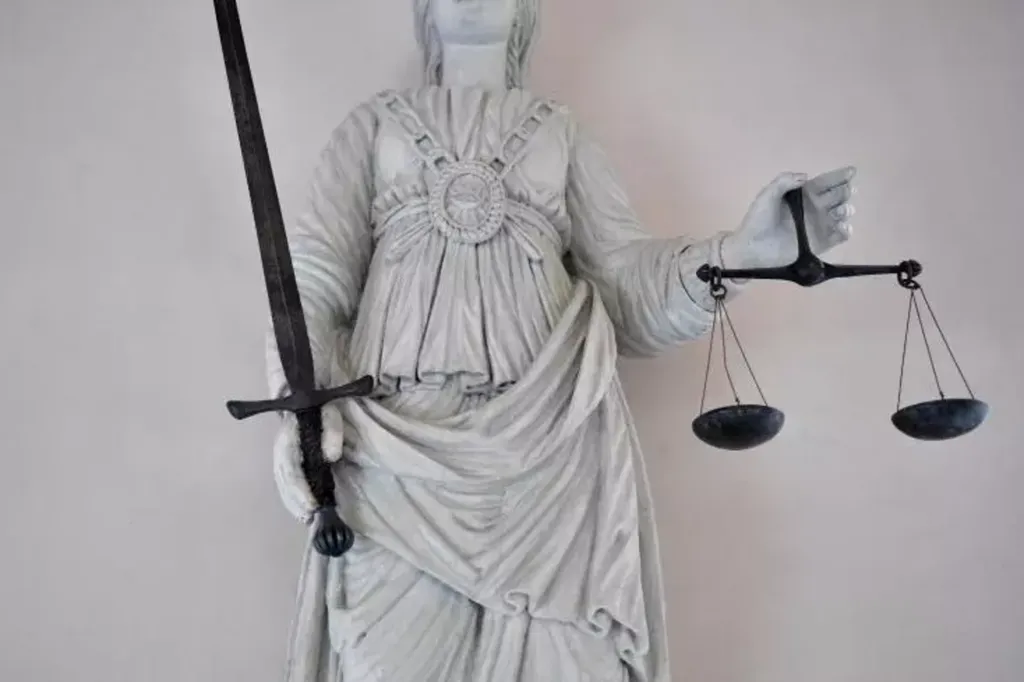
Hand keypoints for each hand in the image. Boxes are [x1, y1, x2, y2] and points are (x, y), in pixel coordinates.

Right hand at [272, 403, 345, 522]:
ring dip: (292, 500)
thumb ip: (331, 428)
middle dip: (295, 498)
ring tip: (306, 518)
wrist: (308, 383)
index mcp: (290, 429)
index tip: (312, 504)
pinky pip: (287, 477)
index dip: (298, 486)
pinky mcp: (291, 453)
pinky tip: (303, 509)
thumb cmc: (322, 394)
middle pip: (282, 475)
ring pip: (282, 479)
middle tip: (310, 516)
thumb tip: (330, 456)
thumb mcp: (331, 405)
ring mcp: (285, 447)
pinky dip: (294, 494)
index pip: (289, 463)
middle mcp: (283, 441)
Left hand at [723, 166, 856, 269]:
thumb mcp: (767, 195)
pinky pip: (837, 237)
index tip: (852, 172)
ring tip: (843, 210)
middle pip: (836, 197)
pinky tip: (843, 228)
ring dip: (845, 211)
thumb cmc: (758, 220)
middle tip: (846, 191)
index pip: (825, 183)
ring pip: (840, 215)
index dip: (839, 176)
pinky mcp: (818, 244)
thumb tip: (806, 176)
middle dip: (845, 192)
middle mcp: (813, 209)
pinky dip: (844, 232)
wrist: (752, 247)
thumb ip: (784, 181)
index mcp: (802, 195)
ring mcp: (817, 226)